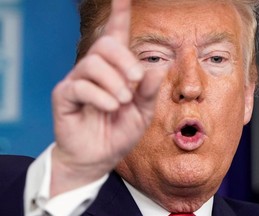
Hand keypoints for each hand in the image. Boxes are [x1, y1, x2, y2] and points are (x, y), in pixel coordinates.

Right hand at [50, 0, 164, 196]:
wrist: (99, 157)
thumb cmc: (119, 133)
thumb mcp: (142, 113)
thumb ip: (148, 91)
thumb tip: (155, 68)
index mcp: (115, 71)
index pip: (115, 35)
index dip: (119, 14)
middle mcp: (95, 70)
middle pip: (105, 43)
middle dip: (124, 58)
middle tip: (135, 79)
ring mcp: (77, 81)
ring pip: (92, 63)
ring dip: (113, 82)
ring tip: (122, 101)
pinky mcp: (65, 95)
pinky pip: (80, 85)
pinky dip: (99, 96)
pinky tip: (109, 107)